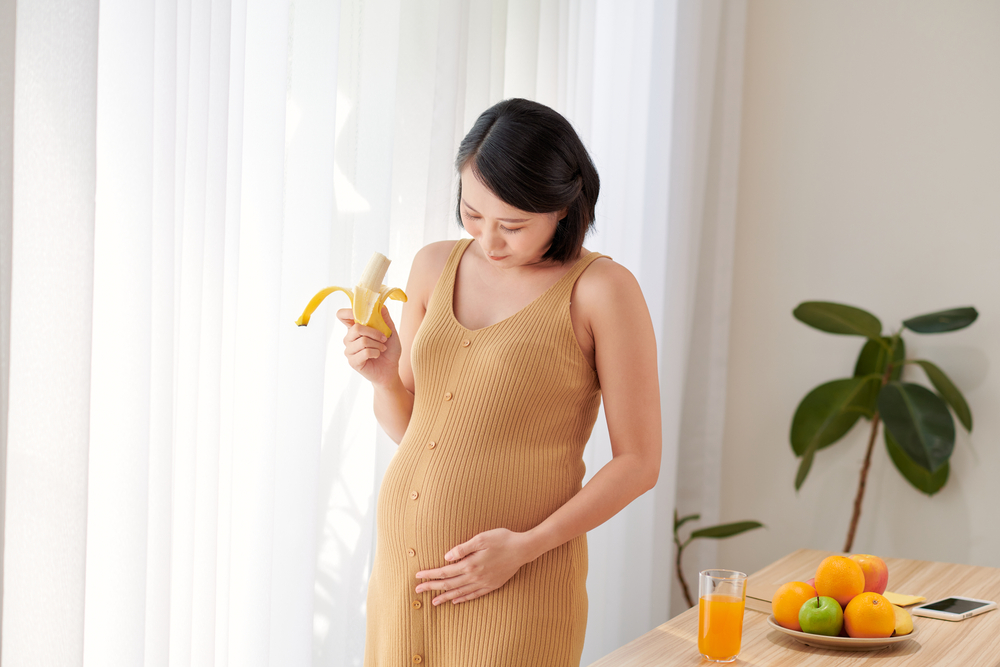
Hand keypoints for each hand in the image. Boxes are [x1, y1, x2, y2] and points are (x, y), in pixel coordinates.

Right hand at [338, 306, 401, 387]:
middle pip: (355, 328)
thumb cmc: (389, 351)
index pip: (342, 315)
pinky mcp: (352, 362)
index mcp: (355, 328)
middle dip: (374, 332)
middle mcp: (349, 338)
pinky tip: (377, 355)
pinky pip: (364, 352)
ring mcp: (349, 350)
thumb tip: (381, 305)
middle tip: (384, 338)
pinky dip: (375, 353)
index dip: (348, 311)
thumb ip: (385, 319)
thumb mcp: (391, 332)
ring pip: (362, 341)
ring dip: (377, 344)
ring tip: (382, 349)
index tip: (363, 313)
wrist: (390, 371)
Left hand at [414, 529, 531, 604]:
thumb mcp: (481, 538)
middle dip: (432, 587)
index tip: (418, 576)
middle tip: (417, 590)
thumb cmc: (502, 539)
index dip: (430, 575)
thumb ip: (462, 548)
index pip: (445, 572)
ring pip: (459, 592)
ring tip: (433, 601)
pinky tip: (455, 600)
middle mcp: (475, 576)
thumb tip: (446, 557)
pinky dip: (462, 598)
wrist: (523, 549)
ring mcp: (483, 583)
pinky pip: (473, 595)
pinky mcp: (491, 585)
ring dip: (444, 597)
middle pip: (449, 584)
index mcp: (470, 564)